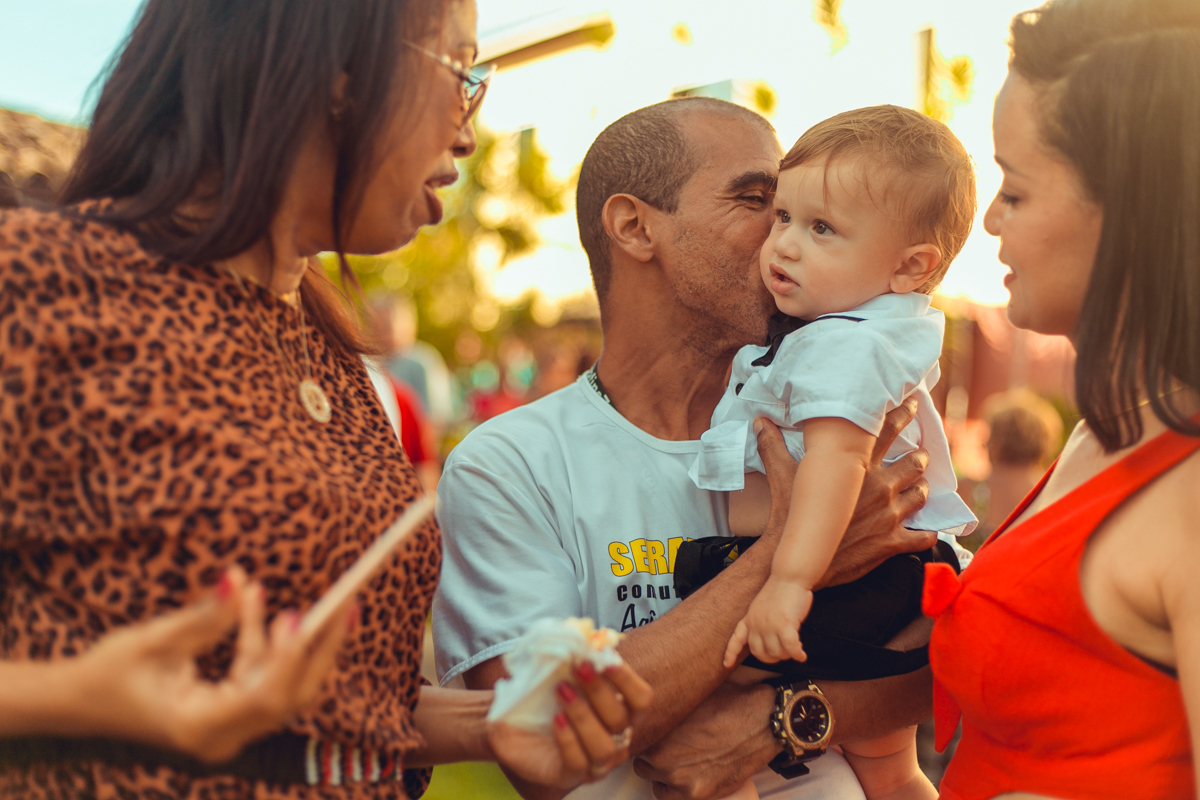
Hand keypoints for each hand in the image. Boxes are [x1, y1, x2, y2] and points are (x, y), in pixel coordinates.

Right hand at [66, 567, 352, 762]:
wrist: (78, 703)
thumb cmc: (107, 674)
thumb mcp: (152, 640)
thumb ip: (202, 616)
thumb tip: (238, 580)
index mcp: (199, 726)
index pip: (265, 696)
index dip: (290, 657)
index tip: (301, 615)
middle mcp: (222, 736)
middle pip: (292, 695)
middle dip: (322, 648)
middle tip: (350, 604)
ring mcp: (228, 728)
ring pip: (284, 686)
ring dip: (296, 640)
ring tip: (320, 596)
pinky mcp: (229, 712)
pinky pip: (261, 676)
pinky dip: (266, 643)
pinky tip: (259, 603)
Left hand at [489, 660, 653, 790]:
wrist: (509, 725)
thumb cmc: (540, 697)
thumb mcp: (551, 671)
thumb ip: (568, 654)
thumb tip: (579, 630)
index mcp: (618, 711)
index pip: (641, 699)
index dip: (628, 680)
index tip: (607, 659)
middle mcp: (614, 738)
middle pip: (621, 719)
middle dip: (600, 690)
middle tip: (578, 667)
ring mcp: (594, 761)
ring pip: (605, 746)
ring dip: (584, 715)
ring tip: (562, 691)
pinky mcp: (570, 776)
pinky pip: (579, 763)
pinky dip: (568, 739)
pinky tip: (556, 719)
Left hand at [634, 682, 778, 799]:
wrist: (763, 722)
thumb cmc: (729, 704)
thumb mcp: (690, 698)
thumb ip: (666, 708)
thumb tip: (650, 707)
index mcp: (658, 731)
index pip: (635, 739)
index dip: (644, 735)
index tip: (650, 733)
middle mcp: (663, 759)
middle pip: (641, 761)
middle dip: (650, 754)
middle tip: (664, 745)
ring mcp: (680, 780)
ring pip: (653, 780)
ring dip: (660, 772)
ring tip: (675, 760)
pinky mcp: (698, 794)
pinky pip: (670, 796)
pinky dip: (674, 788)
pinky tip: (684, 774)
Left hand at [723, 578, 811, 666]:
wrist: (789, 576)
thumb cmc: (780, 591)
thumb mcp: (762, 607)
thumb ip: (761, 622)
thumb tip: (768, 641)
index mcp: (749, 618)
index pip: (736, 638)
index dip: (731, 652)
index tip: (726, 664)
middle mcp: (756, 623)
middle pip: (760, 653)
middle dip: (773, 657)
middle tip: (784, 653)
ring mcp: (769, 625)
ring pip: (776, 652)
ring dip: (787, 655)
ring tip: (795, 649)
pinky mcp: (785, 624)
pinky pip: (790, 648)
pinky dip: (797, 654)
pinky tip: (802, 656)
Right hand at [754, 402, 935, 590]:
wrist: (797, 558)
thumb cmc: (789, 515)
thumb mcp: (781, 475)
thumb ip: (773, 445)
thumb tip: (759, 421)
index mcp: (857, 467)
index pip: (887, 431)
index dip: (902, 414)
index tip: (911, 405)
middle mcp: (879, 487)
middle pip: (914, 462)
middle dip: (920, 457)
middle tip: (921, 454)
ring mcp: (889, 515)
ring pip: (922, 495)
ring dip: (922, 490)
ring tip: (919, 487)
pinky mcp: (891, 543)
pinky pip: (922, 537)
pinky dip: (925, 533)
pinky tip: (923, 531)